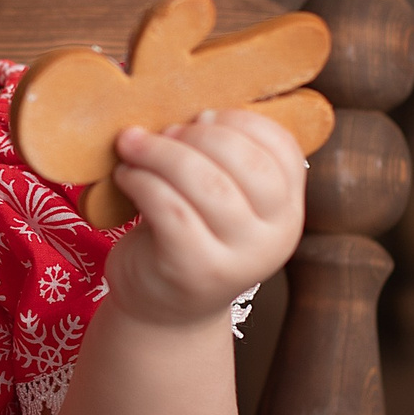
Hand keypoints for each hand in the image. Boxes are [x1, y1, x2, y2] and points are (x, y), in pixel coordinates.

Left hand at [101, 109, 305, 326]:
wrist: (164, 311)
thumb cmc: (189, 238)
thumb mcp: (220, 201)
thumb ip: (221, 161)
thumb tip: (187, 103)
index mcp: (287, 211)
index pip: (283, 149)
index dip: (240, 121)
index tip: (201, 115)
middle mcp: (275, 237)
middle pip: (246, 163)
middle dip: (197, 134)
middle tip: (162, 132)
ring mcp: (238, 259)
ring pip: (206, 183)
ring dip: (160, 153)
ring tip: (132, 147)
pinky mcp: (194, 271)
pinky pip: (170, 209)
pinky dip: (142, 181)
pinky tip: (126, 177)